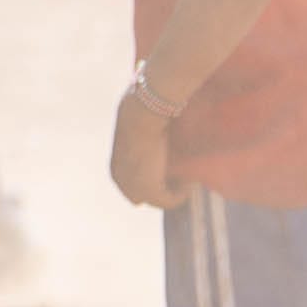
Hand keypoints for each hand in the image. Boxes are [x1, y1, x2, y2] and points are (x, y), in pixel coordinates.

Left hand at [109, 80, 184, 208]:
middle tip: (182, 178)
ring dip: (173, 191)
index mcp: (116, 164)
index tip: (171, 171)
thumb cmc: (141, 109)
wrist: (142, 112)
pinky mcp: (149, 191)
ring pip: (157, 200)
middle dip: (162, 188)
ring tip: (187, 178)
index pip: (134, 182)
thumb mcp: (139, 119)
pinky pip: (169, 201)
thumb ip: (144, 122)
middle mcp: (121, 179)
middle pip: (143, 196)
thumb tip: (150, 105)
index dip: (153, 178)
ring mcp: (133, 187)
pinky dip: (181, 195)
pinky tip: (190, 182)